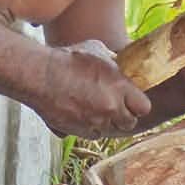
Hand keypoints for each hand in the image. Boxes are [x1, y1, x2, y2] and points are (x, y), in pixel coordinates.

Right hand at [31, 40, 152, 138]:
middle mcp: (111, 108)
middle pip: (129, 123)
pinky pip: (92, 134)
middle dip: (124, 116)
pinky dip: (89, 127)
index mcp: (120, 88)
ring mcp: (94, 122)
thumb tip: (119, 61)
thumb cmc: (67, 60)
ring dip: (106, 122)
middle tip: (115, 106)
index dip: (138, 105)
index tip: (132, 100)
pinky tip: (82, 114)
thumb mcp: (96, 50)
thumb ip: (112, 61)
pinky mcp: (78, 131)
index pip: (144, 108)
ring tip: (96, 109)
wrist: (40, 76)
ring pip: (110, 130)